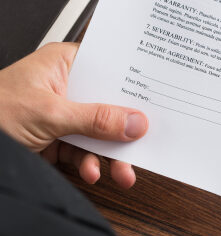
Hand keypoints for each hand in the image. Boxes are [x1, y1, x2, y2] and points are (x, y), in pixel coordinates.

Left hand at [0, 42, 147, 187]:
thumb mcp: (49, 114)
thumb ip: (96, 119)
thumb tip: (135, 122)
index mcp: (64, 63)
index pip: (110, 69)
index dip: (134, 83)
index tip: (156, 100)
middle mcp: (65, 85)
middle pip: (108, 104)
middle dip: (124, 130)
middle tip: (143, 143)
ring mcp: (61, 112)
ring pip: (99, 131)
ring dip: (110, 154)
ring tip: (121, 172)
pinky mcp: (55, 137)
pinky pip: (83, 150)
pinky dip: (89, 164)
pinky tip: (90, 172)